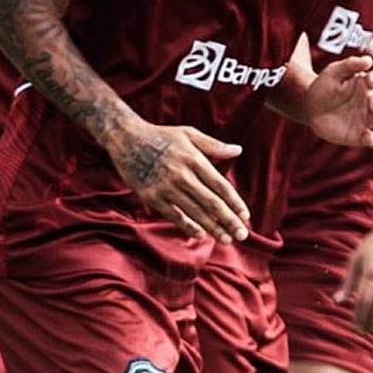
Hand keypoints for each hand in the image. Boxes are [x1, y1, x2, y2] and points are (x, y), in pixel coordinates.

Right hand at [105, 120, 250, 243]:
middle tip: (242, 235)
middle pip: (211, 202)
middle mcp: (182, 174)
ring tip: (227, 239)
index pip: (220, 185)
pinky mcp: (151, 196)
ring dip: (212, 228)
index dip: (235, 202)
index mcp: (194, 158)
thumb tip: (238, 150)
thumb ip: (214, 145)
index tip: (246, 216)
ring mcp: (166, 187)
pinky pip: (173, 215)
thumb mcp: (188, 133)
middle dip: (229, 220)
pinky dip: (188, 226)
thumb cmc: (161, 135)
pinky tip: (200, 234)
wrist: (126, 138)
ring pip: (194, 212)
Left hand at [304, 55, 372, 146]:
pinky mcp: (359, 135)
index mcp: (365, 83)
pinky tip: (370, 138)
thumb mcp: (333, 72)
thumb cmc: (323, 86)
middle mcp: (369, 101)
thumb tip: (368, 60)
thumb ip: (349, 64)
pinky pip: (370, 138)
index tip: (371, 80)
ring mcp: (365, 118)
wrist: (309, 107)